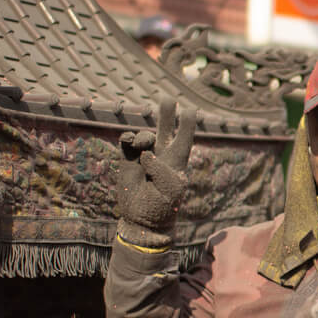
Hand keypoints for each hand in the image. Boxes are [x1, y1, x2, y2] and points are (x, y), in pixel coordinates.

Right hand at [116, 99, 196, 247]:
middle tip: (167, 98)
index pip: (184, 138)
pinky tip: (130, 142)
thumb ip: (161, 167)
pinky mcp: (127, 160)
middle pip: (165, 129)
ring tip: (142, 145)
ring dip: (144, 135)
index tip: (190, 109)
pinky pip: (127, 141)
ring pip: (144, 134)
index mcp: (177, 161)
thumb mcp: (171, 188)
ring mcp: (143, 156)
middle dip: (166, 113)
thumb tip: (145, 152)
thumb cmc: (163, 205)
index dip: (187, 124)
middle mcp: (161, 155)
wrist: (142, 220)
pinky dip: (128, 138)